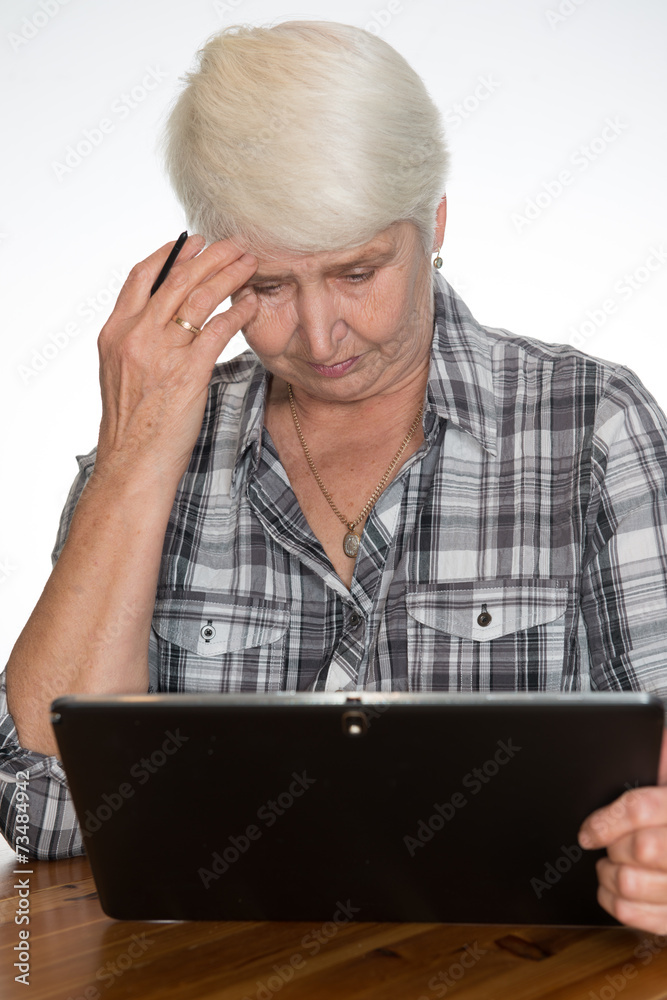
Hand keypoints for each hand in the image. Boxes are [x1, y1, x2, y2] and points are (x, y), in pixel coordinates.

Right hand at [95, 235, 257, 483]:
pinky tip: (252, 303)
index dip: (169, 254)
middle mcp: (135, 336)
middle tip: (234, 243)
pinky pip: (219, 330)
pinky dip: (238, 311)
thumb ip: (137, 342)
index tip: (192, 243)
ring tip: (250, 263)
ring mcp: (161, 353)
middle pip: (176, 280)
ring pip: (199, 298)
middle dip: (209, 256)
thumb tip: (160, 320)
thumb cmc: (132, 426)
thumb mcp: (121, 374)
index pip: (141, 277)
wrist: (132, 463)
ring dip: (228, 275)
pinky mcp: (187, 373)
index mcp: (115, 333)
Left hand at [578, 726, 666, 932]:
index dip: (606, 819)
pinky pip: (635, 916)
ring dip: (607, 874)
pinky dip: (613, 902)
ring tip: (608, 863)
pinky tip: (611, 887)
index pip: (640, 808)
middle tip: (604, 842)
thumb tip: (645, 732)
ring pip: (631, 884)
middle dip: (612, 845)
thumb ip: (659, 753)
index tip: (588, 829)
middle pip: (637, 848)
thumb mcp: (665, 772)